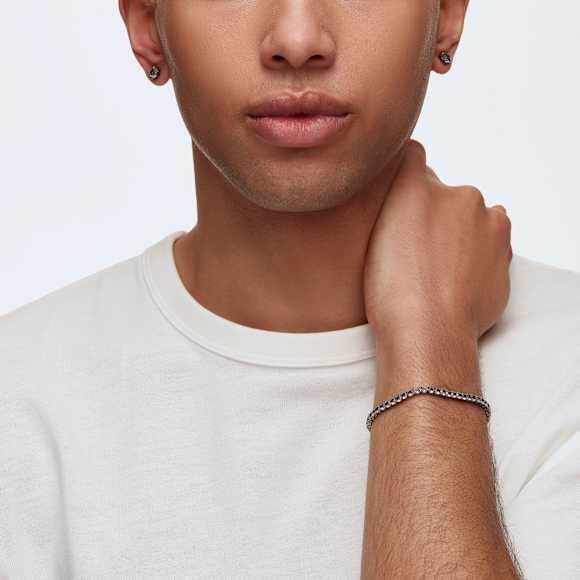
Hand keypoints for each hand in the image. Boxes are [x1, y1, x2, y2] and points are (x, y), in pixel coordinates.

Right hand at [363, 139, 511, 342]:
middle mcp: (472, 205)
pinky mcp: (501, 272)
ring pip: (468, 229)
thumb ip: (407, 172)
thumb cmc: (397, 282)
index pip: (419, 168)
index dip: (403, 189)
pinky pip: (482, 260)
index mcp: (439, 187)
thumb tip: (415, 153)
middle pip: (446, 201)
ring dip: (454, 240)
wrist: (428, 333)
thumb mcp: (386, 215)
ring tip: (429, 269)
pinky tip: (447, 285)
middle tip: (409, 248)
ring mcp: (492, 239)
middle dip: (431, 217)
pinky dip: (468, 267)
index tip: (395, 213)